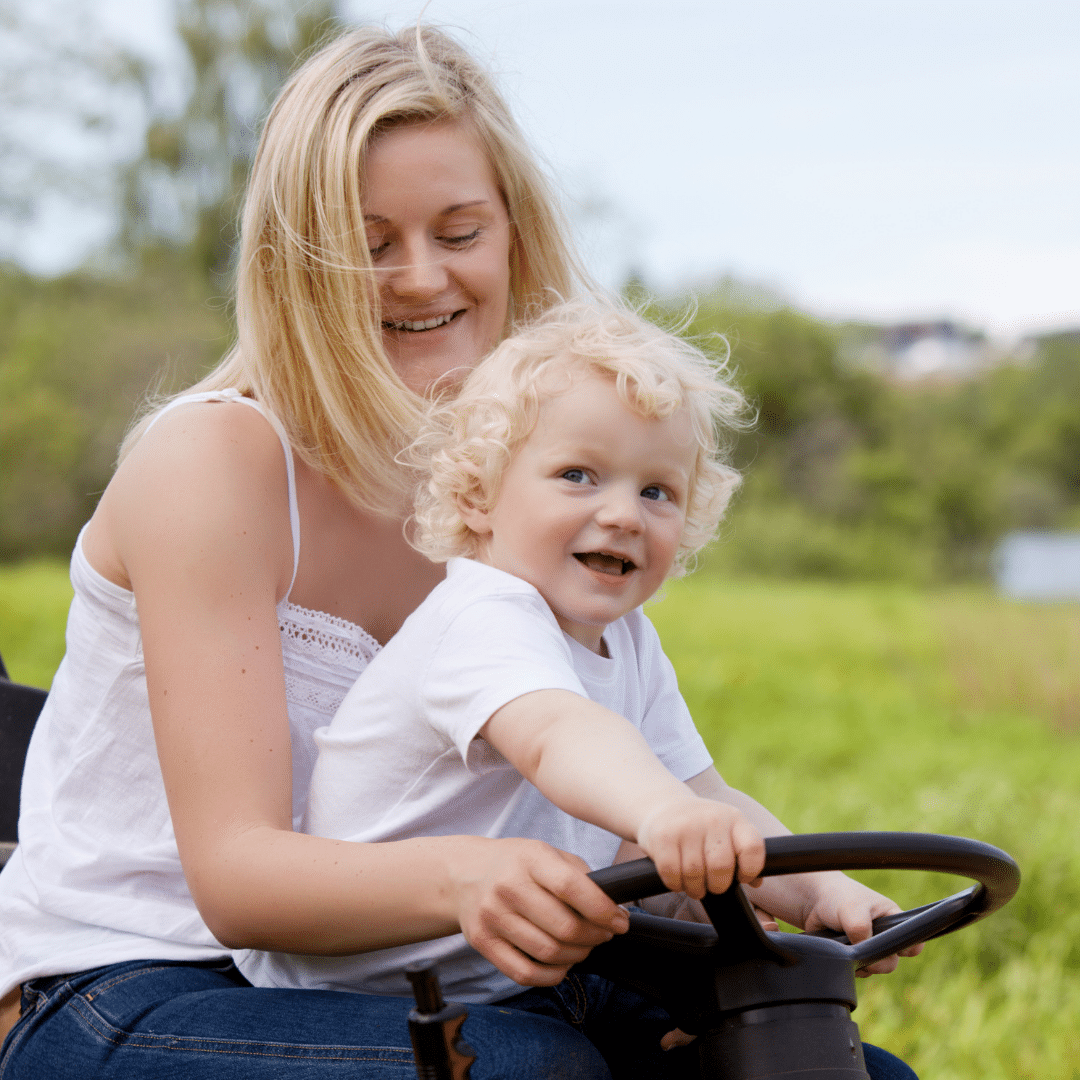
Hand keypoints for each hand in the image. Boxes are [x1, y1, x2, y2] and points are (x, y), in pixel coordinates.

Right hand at [451, 837, 628, 986]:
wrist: (465, 874)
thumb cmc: (516, 864)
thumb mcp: (546, 853)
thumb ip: (577, 874)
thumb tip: (610, 905)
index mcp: (530, 859)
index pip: (571, 888)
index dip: (602, 910)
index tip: (619, 921)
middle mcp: (508, 887)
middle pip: (563, 927)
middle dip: (595, 937)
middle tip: (604, 934)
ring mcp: (493, 916)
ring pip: (548, 953)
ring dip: (577, 956)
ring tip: (584, 946)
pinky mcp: (483, 943)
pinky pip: (525, 973)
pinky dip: (552, 975)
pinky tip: (562, 963)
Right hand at [636, 797, 764, 899]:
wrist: (663, 805)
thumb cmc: (702, 828)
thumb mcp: (727, 831)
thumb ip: (744, 854)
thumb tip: (756, 882)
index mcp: (734, 818)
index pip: (752, 848)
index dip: (750, 870)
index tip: (741, 877)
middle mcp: (712, 818)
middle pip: (721, 868)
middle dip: (717, 886)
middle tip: (711, 885)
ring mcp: (686, 826)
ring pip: (695, 874)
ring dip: (694, 888)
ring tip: (693, 883)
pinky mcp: (663, 836)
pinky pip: (672, 874)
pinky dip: (675, 884)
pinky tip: (677, 878)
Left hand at [798, 872, 923, 976]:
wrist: (813, 900)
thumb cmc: (839, 897)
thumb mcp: (852, 909)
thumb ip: (861, 929)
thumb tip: (863, 954)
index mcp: (893, 920)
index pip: (914, 943)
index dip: (907, 950)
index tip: (892, 950)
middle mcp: (884, 936)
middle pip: (891, 962)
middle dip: (877, 962)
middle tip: (862, 952)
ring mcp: (869, 947)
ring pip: (874, 969)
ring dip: (861, 964)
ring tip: (846, 946)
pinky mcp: (855, 956)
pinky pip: (859, 971)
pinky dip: (850, 966)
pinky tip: (840, 953)